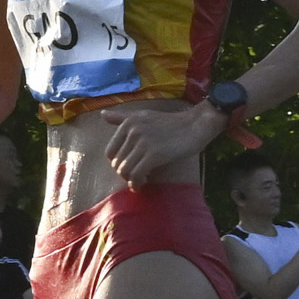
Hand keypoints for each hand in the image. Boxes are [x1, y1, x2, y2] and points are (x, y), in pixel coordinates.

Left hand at [92, 94, 222, 190]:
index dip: (118, 163)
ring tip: (141, 180)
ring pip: (125, 170)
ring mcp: (143, 142)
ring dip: (131, 180)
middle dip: (125, 173)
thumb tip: (102, 115)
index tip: (129, 167)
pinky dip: (137, 183)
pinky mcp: (154, 154)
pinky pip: (136, 175)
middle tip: (137, 176)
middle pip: (117, 163)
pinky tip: (144, 183)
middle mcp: (133, 131)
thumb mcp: (144, 116)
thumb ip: (122, 117)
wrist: (196, 125)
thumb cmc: (171, 123)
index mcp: (129, 122)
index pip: (110, 151)